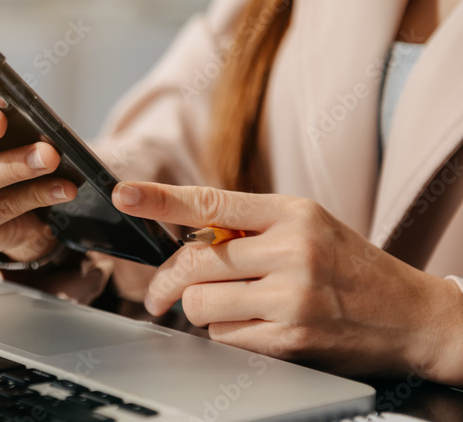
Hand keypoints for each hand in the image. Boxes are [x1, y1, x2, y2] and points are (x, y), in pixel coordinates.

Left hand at [111, 181, 462, 383]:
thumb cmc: (348, 265)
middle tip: (160, 293)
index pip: (210, 202)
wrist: (410, 315)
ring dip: (202, 309)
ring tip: (232, 305)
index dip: (158, 199)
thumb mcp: (307, 224)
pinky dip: (226, 332)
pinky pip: (223, 335)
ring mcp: (291, 298)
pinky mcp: (290, 340)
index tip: (123, 194)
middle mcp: (291, 250)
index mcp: (292, 213)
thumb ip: (248, 224)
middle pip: (193, 261)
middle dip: (167, 281)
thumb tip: (182, 233)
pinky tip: (256, 325)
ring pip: (201, 303)